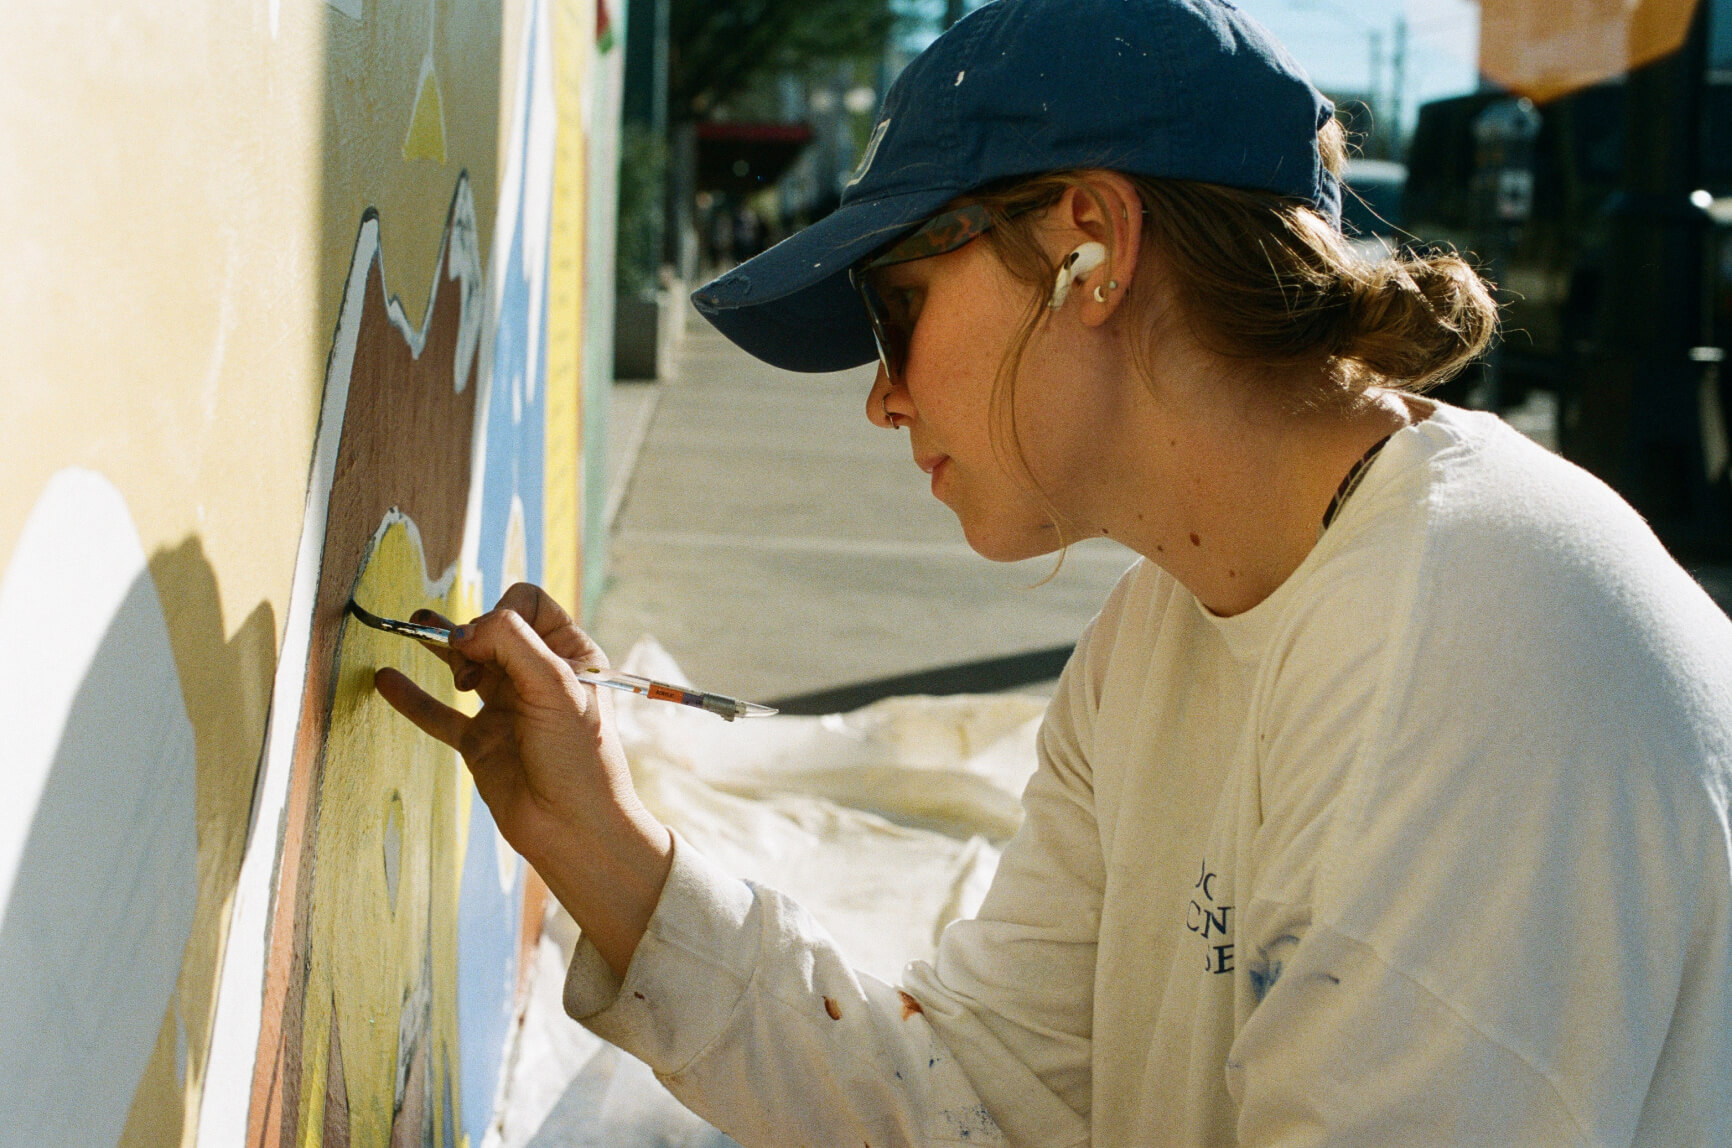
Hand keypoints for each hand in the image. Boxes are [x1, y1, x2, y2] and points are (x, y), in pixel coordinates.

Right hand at [375, 582, 671, 976]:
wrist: (572, 828)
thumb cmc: (579, 756)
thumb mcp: (556, 686)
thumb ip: (510, 642)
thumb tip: (462, 631)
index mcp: (570, 654)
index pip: (527, 604)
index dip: (501, 613)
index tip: (488, 642)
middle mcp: (537, 675)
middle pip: (492, 629)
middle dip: (470, 633)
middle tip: (466, 665)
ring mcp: (507, 707)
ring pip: (464, 664)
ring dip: (437, 646)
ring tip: (410, 625)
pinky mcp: (481, 741)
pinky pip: (439, 713)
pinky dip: (412, 698)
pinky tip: (386, 680)